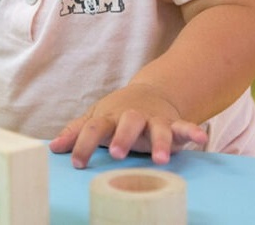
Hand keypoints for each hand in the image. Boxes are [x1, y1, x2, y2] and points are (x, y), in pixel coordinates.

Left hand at [48, 83, 207, 168]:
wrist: (150, 92)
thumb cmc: (117, 112)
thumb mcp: (97, 118)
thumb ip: (77, 131)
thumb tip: (52, 147)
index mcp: (110, 117)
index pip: (94, 128)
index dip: (83, 144)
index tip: (76, 162)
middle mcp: (132, 116)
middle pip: (127, 123)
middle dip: (123, 137)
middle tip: (118, 154)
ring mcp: (154, 119)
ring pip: (157, 127)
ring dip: (159, 142)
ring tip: (160, 159)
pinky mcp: (173, 123)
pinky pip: (185, 126)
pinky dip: (192, 131)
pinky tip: (201, 138)